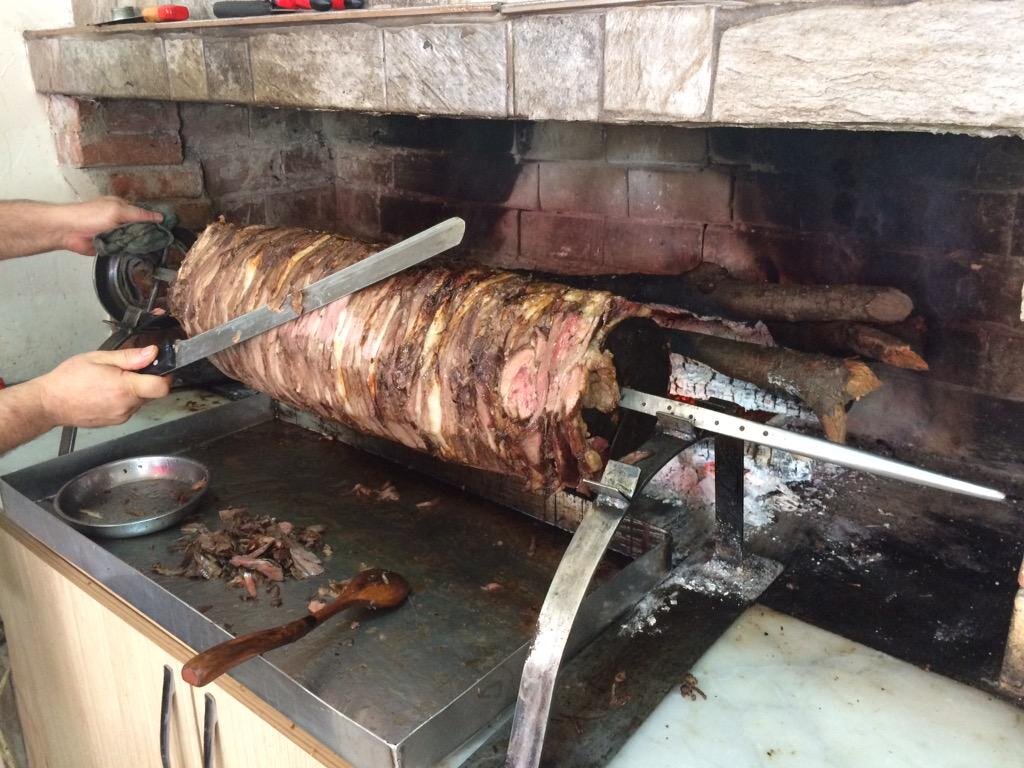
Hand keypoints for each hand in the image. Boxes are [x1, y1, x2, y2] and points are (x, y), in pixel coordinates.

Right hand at [35, 346, 171, 427]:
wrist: (49, 403)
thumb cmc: (70, 378)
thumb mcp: (99, 358)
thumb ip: (129, 357)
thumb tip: (152, 352)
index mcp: (125, 389)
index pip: (162, 387)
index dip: (165, 376)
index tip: (158, 366)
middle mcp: (127, 406)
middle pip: (153, 393)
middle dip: (146, 380)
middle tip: (129, 369)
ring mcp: (121, 417)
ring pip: (141, 401)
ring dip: (135, 390)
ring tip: (113, 380)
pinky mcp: (115, 422)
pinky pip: (130, 408)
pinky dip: (125, 399)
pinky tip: (108, 391)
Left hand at [53, 197, 163, 255]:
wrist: (68, 231)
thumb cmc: (90, 216)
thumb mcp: (117, 211)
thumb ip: (139, 215)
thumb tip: (160, 217)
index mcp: (122, 207)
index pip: (145, 214)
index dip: (156, 221)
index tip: (170, 230)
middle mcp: (121, 220)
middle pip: (141, 229)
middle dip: (151, 235)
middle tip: (167, 245)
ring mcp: (116, 234)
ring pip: (134, 241)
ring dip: (141, 245)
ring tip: (159, 253)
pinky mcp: (111, 247)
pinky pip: (125, 250)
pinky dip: (132, 253)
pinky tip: (144, 258)